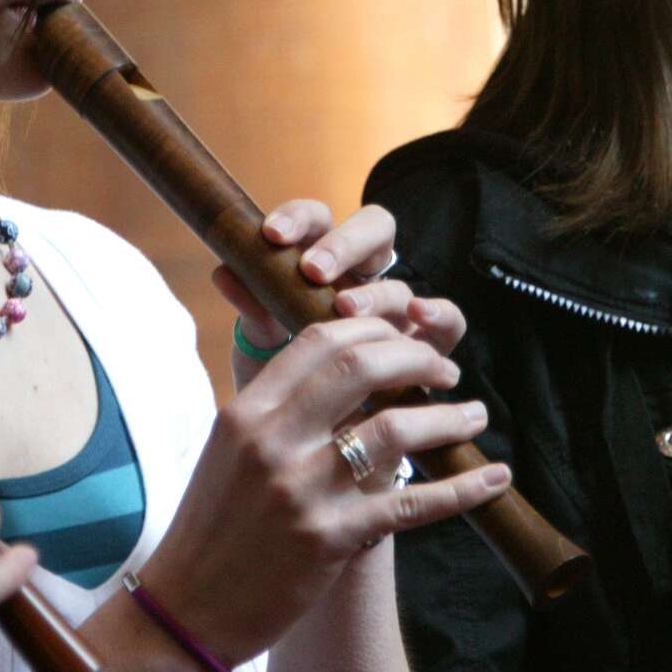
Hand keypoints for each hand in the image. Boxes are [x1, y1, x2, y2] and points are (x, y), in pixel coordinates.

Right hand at [140, 317, 509, 664]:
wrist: (187, 610)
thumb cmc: (212, 530)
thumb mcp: (228, 453)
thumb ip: (278, 412)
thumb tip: (341, 378)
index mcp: (246, 413)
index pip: (319, 341)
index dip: (374, 329)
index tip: (404, 337)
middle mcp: (272, 441)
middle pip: (362, 367)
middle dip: (418, 358)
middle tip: (447, 371)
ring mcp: (302, 489)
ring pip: (395, 429)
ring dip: (448, 418)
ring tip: (474, 415)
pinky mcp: (329, 538)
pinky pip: (411, 504)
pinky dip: (461, 488)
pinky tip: (494, 478)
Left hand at [214, 200, 466, 388]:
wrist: (310, 452)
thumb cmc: (285, 393)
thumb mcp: (261, 357)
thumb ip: (253, 315)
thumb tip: (224, 271)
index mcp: (319, 268)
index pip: (317, 222)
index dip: (299, 219)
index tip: (271, 235)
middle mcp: (363, 281)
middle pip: (373, 230)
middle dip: (344, 244)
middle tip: (313, 270)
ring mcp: (397, 312)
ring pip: (399, 278)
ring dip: (373, 292)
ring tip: (346, 310)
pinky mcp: (427, 346)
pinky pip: (447, 320)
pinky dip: (439, 312)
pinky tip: (418, 316)